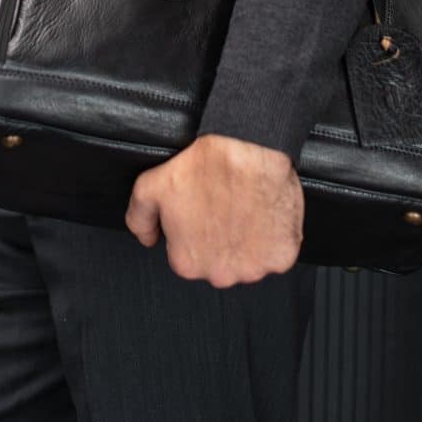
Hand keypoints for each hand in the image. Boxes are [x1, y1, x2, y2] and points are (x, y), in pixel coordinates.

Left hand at [124, 133, 303, 286]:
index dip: (194, 230)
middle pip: (219, 263)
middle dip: (221, 241)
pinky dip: (274, 237)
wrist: (248, 147)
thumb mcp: (150, 186)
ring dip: (248, 242)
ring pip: (249, 260)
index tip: (202, 210)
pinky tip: (264, 213)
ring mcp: (254, 268)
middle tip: (224, 208)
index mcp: (187, 263)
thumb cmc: (205, 166)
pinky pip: (278, 253)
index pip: (187, 255)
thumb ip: (139, 218)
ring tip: (245, 208)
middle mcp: (220, 274)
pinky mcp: (282, 256)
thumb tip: (146, 237)